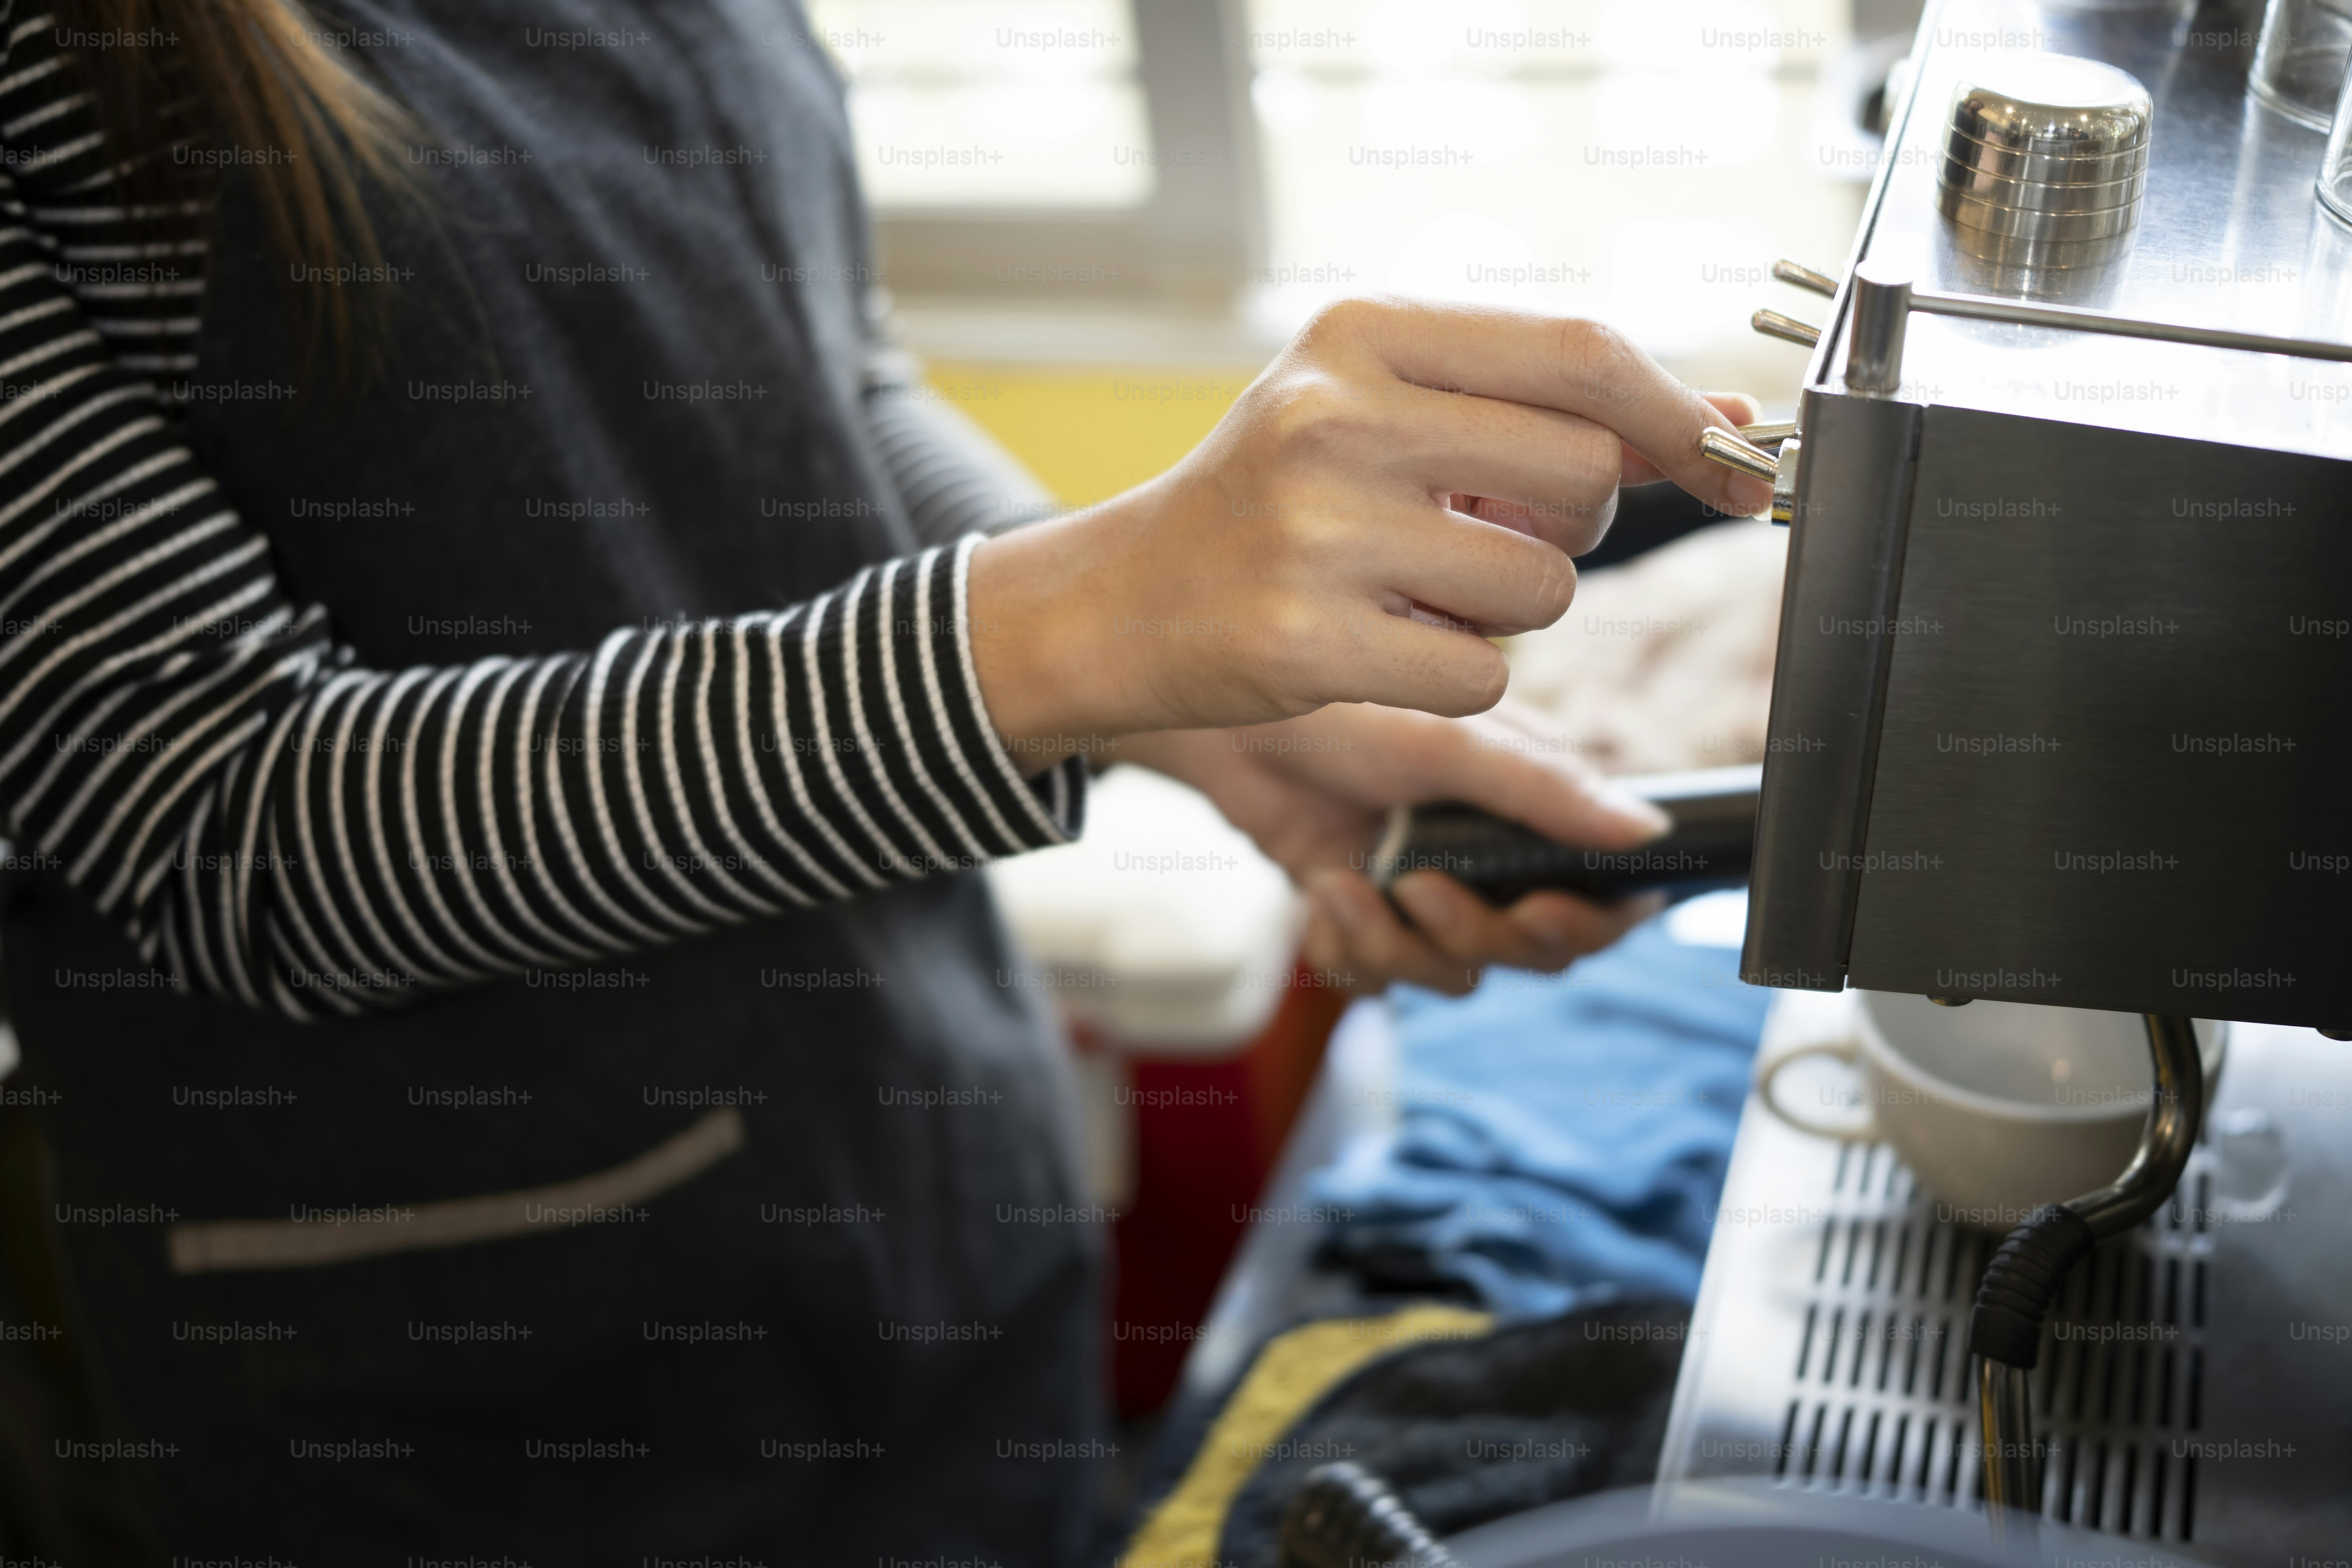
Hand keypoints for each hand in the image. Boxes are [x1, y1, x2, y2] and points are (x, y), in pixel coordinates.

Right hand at [968, 296, 1768, 752]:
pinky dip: (1452, 675)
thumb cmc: (1275, 498)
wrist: (1126, 597)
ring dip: (1509, 612)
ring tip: (1413, 588)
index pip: (1582, 355)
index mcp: (1363, 335)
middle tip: (1487, 535)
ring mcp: (1318, 532)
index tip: (1730, 462)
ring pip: (1542, 591)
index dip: (1678, 416)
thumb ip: (1543, 408)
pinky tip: (1376, 643)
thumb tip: (1727, 423)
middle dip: (1570, 529)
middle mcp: (1337, 417)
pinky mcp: (1308, 640)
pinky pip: (1481, 675)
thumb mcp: (1386, 410)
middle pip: (1582, 478)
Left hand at [1116, 700, 1669, 995]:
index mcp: (1531, 814)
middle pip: (1528, 951)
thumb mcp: (1449, 741)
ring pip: (1450, 975)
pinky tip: (1317, 895)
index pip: (1601, 900)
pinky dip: (1346, 949)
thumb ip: (1544, 791)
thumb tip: (1649, 834)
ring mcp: (1426, 895)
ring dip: (1394, 942)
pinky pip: (1377, 980)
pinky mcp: (1366, 919)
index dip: (1591, 923)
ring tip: (1340, 883)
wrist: (1232, 728)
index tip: (1545, 912)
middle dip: (1476, 933)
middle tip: (1421, 888)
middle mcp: (1489, 862)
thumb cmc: (1345, 710)